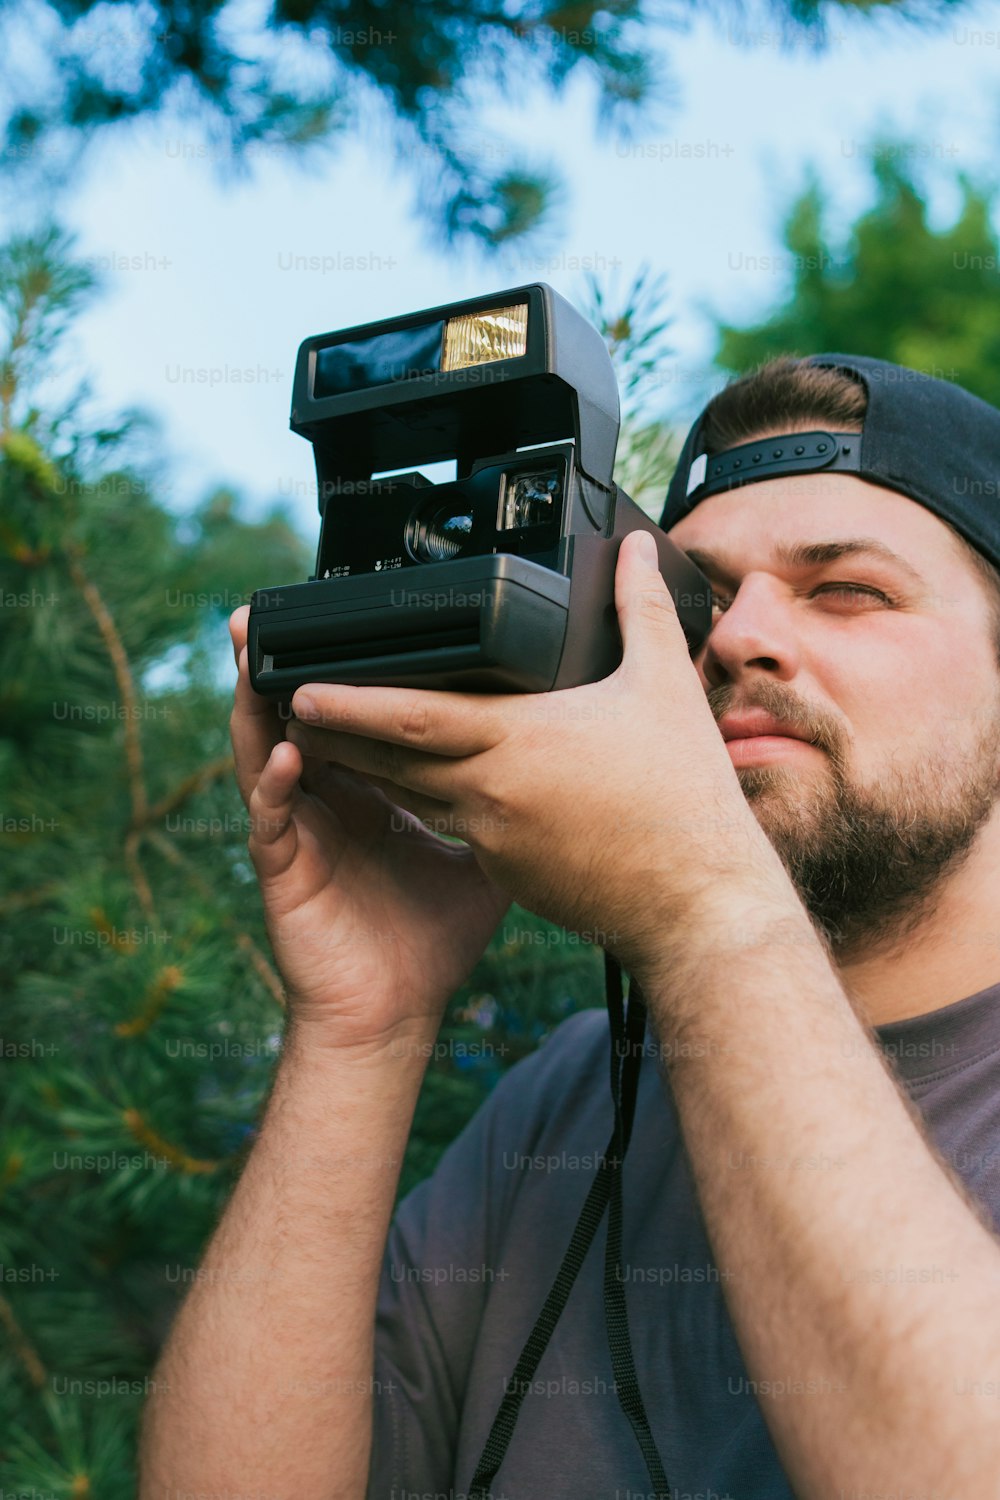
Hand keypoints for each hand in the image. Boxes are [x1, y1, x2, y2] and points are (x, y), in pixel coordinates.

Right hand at [228, 609, 509, 1054]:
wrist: (395, 1013)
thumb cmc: (431, 937)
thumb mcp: (482, 855)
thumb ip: (504, 806)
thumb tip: (567, 765)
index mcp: (366, 789)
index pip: (350, 713)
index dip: (347, 668)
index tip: (355, 614)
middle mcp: (326, 798)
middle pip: (298, 714)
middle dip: (284, 661)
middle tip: (277, 604)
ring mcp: (298, 829)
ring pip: (265, 748)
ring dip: (257, 701)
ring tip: (255, 652)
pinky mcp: (281, 867)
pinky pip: (269, 818)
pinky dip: (275, 784)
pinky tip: (286, 753)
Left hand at [283, 531, 791, 982]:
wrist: (698, 909)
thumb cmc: (684, 799)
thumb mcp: (664, 686)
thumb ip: (639, 608)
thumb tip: (635, 546)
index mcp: (516, 741)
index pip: (409, 713)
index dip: (348, 698)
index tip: (300, 684)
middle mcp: (488, 794)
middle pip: (390, 759)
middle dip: (337, 735)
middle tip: (290, 712)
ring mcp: (492, 842)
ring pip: (415, 799)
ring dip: (372, 772)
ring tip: (337, 746)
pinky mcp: (508, 877)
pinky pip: (455, 833)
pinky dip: (431, 807)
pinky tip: (424, 791)